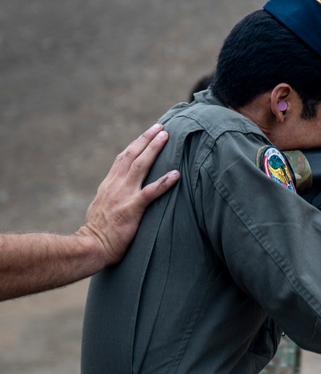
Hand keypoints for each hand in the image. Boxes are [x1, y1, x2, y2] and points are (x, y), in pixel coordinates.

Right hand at [76, 124, 180, 263]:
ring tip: (167, 137)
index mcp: (109, 185)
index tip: (148, 133)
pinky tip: (176, 174)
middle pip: (132, 156)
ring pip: (140, 167)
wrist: (90, 246)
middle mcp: (115, 185)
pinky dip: (164, 182)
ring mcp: (123, 196)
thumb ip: (113, 195)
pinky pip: (150, 193)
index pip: (123, 159)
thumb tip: (121, 190)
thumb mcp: (102, 206)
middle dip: (146, 139)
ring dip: (154, 150)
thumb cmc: (98, 232)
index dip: (136, 144)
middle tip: (161, 127)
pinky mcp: (131, 209)